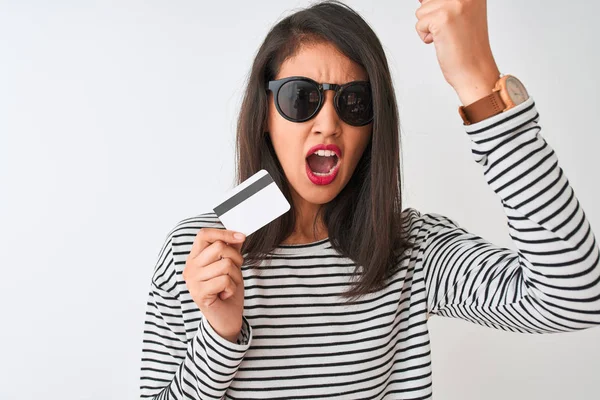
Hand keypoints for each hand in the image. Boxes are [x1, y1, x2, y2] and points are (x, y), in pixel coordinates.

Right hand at [182, 228, 246, 342]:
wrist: (226, 318)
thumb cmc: (227, 291)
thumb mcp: (231, 266)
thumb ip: (231, 249)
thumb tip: (238, 233)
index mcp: (195, 258)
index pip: (204, 234)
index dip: (224, 233)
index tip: (241, 237)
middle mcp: (190, 267)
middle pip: (219, 247)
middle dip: (236, 259)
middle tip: (235, 272)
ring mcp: (193, 281)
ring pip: (225, 264)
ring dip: (235, 276)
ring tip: (229, 286)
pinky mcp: (199, 293)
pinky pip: (224, 280)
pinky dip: (231, 288)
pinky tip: (225, 295)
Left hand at [415, 0, 500, 105]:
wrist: (475, 70)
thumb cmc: (467, 47)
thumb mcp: (460, 15)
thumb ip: (443, 2)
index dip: (436, 10)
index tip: (447, 22)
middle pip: (428, 0)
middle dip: (432, 17)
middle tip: (450, 31)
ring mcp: (454, 4)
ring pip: (421, 11)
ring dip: (429, 27)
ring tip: (448, 36)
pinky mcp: (442, 18)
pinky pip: (419, 24)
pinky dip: (425, 36)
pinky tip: (443, 42)